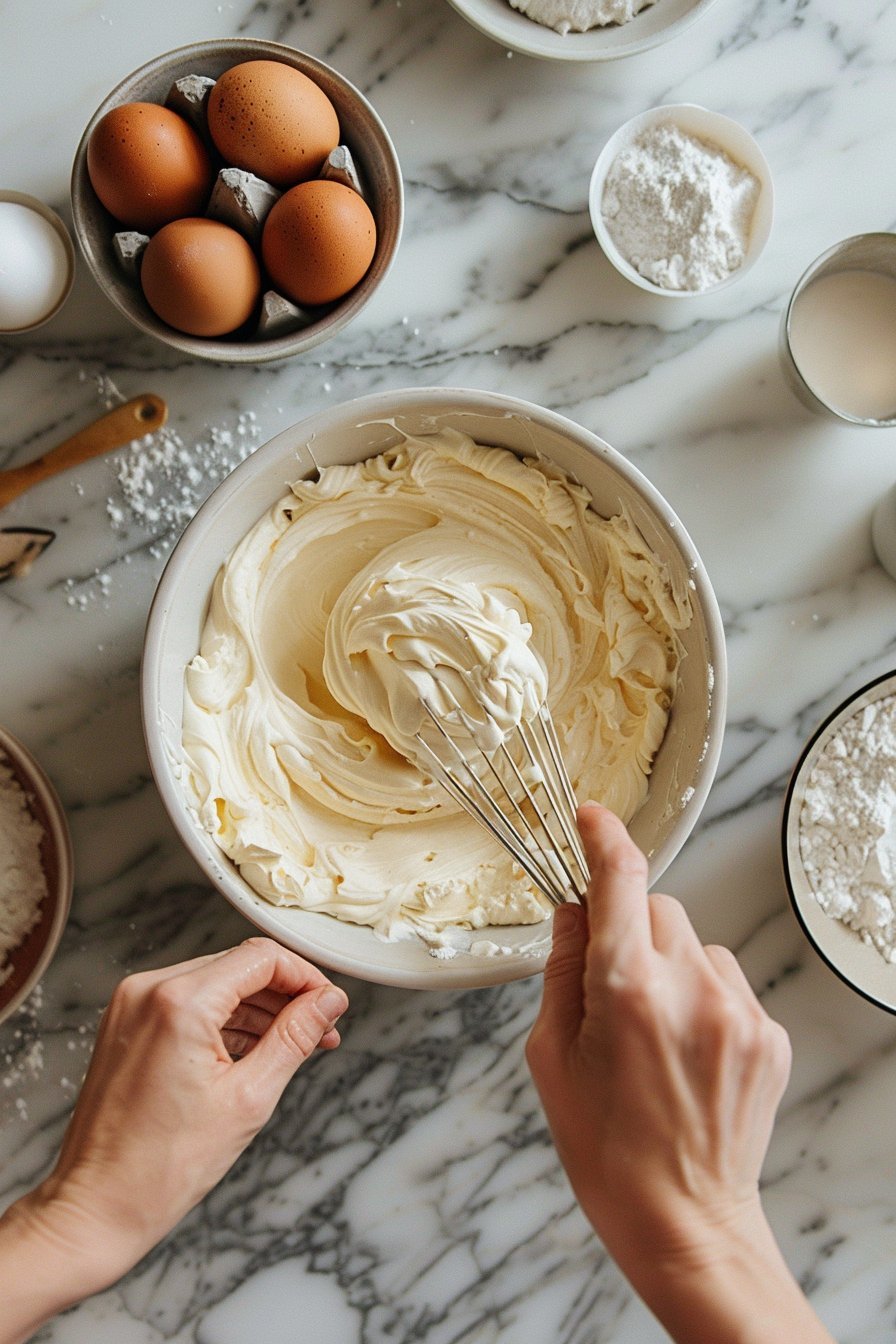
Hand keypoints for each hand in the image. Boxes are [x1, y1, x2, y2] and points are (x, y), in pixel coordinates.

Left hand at [0, 939, 347, 1341]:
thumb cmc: (161, 1168)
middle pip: (238, 966)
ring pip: (216, 983)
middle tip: (320, 1029)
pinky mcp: (127, 1024)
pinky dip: (225, 1020)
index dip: (305, 977)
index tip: (330, 1004)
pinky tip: (255, 1050)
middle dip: (285, 995)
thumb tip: (328, 1003)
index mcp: (179, 1003)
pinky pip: (189, 1003)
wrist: (97, 1206)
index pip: (261, 958)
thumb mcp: (249, 1098)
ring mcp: (132, 1005)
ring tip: (294, 1045)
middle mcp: (149, 991)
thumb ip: (295, 1038)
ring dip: (258, 1009)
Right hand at [527, 804, 831, 1343]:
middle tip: (609, 987)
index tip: (590, 817)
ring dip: (669, 965)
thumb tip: (573, 909)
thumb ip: (562, 969)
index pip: (620, 881)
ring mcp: (739, 1011)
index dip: (604, 838)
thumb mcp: (550, 1056)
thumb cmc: (605, 1149)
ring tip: (654, 1034)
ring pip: (695, 944)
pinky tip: (687, 1053)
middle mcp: (690, 989)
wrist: (685, 1222)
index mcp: (625, 990)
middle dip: (629, 929)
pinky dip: (703, 999)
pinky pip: (727, 983)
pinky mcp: (770, 1034)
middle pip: (659, 908)